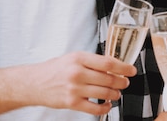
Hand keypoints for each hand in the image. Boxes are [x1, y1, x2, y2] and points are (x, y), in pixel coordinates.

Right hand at [0, 51, 136, 116]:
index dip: (123, 67)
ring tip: (116, 93)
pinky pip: (95, 108)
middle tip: (125, 82)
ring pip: (104, 93)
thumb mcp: (73, 58)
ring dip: (115, 94)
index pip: (108, 63)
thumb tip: (113, 65)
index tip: (131, 70)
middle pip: (109, 78)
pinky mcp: (72, 103)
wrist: (34, 83)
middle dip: (121, 82)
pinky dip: (105, 107)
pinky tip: (107, 104)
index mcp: (79, 58)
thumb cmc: (54, 69)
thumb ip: (91, 61)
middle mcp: (77, 72)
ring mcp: (75, 89)